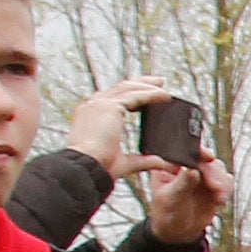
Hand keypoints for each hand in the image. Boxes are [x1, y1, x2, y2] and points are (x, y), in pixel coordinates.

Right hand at [66, 76, 182, 177]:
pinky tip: (164, 96)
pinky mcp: (109, 106)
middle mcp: (93, 106)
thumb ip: (144, 160)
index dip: (131, 94)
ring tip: (164, 86)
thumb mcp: (125, 162)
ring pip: (128, 88)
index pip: (113, 98)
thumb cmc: (100, 168)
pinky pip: (135, 96)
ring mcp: (99, 104)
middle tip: (160, 82)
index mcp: (91, 116)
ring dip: (148, 86)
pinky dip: (151, 94)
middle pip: (120, 88)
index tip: (147, 94)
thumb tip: (160, 162)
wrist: (86, 167)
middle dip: (141, 83)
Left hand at [140, 157, 232, 246]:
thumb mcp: (170, 199)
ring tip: (219, 198)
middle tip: (215, 187)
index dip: (199, 152)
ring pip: (218, 169)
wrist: (177, 232)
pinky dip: (226, 190)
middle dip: (214, 173)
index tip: (209, 157)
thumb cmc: (167, 214)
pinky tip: (220, 201)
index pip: (185, 152)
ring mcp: (201, 175)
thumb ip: (182, 184)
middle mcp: (187, 166)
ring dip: (222, 182)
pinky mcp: (213, 184)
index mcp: (170, 165)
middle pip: (206, 160)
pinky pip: (225, 181)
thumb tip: (192, 170)